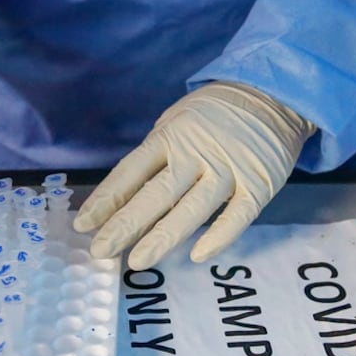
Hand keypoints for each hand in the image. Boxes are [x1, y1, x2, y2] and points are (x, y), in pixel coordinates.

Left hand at [73, 81, 315, 268]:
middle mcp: (196, 153)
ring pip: (191, 209)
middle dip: (125, 224)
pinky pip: (237, 216)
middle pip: (155, 194)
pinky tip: (197, 256)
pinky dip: (218, 236)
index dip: (105, 200)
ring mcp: (228, 169)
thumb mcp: (175, 123)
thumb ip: (153, 158)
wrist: (273, 93)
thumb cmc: (213, 116)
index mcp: (170, 137)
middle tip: (100, 251)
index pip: (130, 172)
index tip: (83, 225)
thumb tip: (120, 200)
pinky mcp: (258, 184)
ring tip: (137, 261)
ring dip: (162, 237)